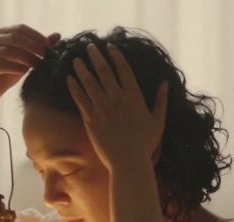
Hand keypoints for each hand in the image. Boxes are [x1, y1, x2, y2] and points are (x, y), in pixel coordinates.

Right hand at [0, 25, 60, 104]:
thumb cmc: (9, 74)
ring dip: (27, 58)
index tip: (50, 46)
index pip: (20, 29)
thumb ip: (39, 47)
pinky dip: (16, 68)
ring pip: (9, 51)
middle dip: (33, 46)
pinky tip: (25, 72)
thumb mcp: (27, 59)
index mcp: (1, 34)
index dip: (36, 36)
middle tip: (46, 55)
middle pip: (15, 38)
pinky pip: (2, 65)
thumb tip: (58, 35)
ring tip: (39, 65)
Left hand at [67, 43, 167, 170]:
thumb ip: (160, 100)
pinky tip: (69, 79)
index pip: (123, 68)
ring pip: (89, 82)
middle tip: (89, 47)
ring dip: (82, 68)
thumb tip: (164, 83)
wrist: (128, 162)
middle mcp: (116, 98)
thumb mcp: (158, 121)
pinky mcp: (90, 119)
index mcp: (133, 96)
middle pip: (104, 71)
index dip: (115, 55)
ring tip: (76, 59)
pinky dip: (74, 87)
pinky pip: (80, 99)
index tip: (109, 46)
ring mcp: (102, 108)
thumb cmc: (145, 144)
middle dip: (95, 56)